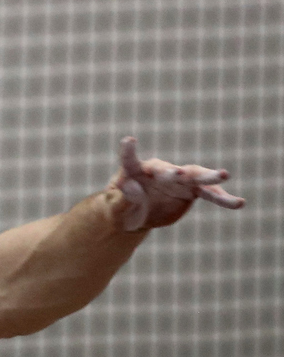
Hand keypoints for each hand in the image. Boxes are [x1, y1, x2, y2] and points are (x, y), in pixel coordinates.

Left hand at [108, 137, 244, 231]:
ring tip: (225, 175)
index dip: (128, 152)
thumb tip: (130, 186)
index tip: (128, 140)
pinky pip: (209, 194)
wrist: (137, 216)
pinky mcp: (191, 191)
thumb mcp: (117, 209)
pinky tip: (238, 203)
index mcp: (135, 173)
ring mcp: (178, 180)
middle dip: (173, 173)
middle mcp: (159, 172)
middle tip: (179, 174)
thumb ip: (123, 198)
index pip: (129, 161)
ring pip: (195, 176)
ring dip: (208, 176)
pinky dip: (222, 198)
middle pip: (168, 170)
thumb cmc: (121, 210)